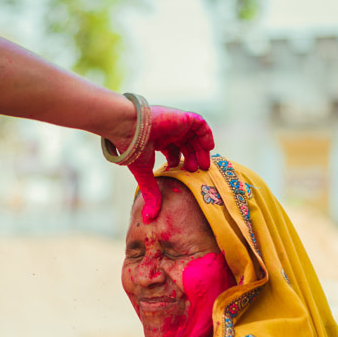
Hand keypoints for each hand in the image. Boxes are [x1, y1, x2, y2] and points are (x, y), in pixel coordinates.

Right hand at [127, 106, 213, 221]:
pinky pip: (199, 123)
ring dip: (201, 150)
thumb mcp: (144, 174)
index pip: (173, 150)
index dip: (180, 162)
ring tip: (203, 166)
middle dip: (193, 158)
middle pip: (186, 144)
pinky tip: (208, 147)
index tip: (184, 174)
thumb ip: (151, 194)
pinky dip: (206, 134)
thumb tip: (149, 218)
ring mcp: (175, 124)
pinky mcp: (182, 118)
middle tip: (197, 172)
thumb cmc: (133, 149)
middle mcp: (167, 132)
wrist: (129, 127)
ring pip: (194, 135)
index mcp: (157, 141)